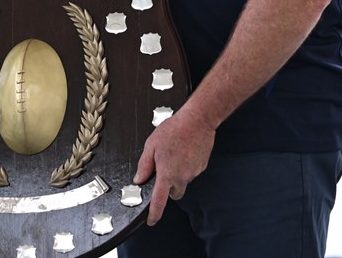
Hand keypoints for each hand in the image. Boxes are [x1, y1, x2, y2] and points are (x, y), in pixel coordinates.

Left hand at [134, 106, 215, 224]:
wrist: (197, 121)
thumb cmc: (174, 130)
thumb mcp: (151, 145)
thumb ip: (144, 165)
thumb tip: (139, 179)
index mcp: (167, 174)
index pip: (159, 201)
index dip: (154, 213)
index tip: (151, 220)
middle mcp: (181, 177)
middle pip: (174, 194)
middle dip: (168, 188)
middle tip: (163, 172)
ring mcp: (193, 173)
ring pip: (183, 181)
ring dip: (177, 175)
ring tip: (174, 155)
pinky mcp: (201, 167)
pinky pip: (191, 172)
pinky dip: (186, 167)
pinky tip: (183, 152)